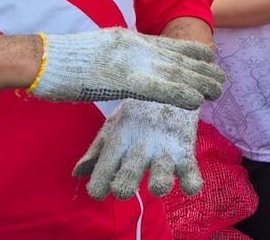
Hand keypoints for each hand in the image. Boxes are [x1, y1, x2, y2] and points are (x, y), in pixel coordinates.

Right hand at [28, 28, 224, 109]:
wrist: (41, 60)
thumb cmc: (61, 61)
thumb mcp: (99, 50)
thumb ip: (118, 55)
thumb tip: (128, 62)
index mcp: (128, 39)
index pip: (167, 44)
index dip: (190, 52)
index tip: (209, 56)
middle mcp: (134, 45)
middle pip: (175, 57)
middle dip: (201, 68)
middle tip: (222, 78)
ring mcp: (130, 60)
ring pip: (173, 71)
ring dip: (199, 82)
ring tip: (219, 90)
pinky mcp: (122, 79)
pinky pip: (158, 88)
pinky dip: (179, 93)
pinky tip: (196, 101)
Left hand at [73, 100, 201, 199]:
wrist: (173, 80)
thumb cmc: (139, 110)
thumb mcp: (115, 124)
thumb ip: (96, 151)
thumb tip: (77, 173)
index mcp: (118, 141)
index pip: (100, 178)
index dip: (98, 189)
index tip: (103, 186)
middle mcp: (139, 148)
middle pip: (126, 184)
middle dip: (123, 189)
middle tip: (127, 184)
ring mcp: (164, 150)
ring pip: (160, 183)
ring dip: (158, 185)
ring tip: (158, 182)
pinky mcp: (187, 150)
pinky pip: (192, 177)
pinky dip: (190, 185)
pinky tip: (185, 182)